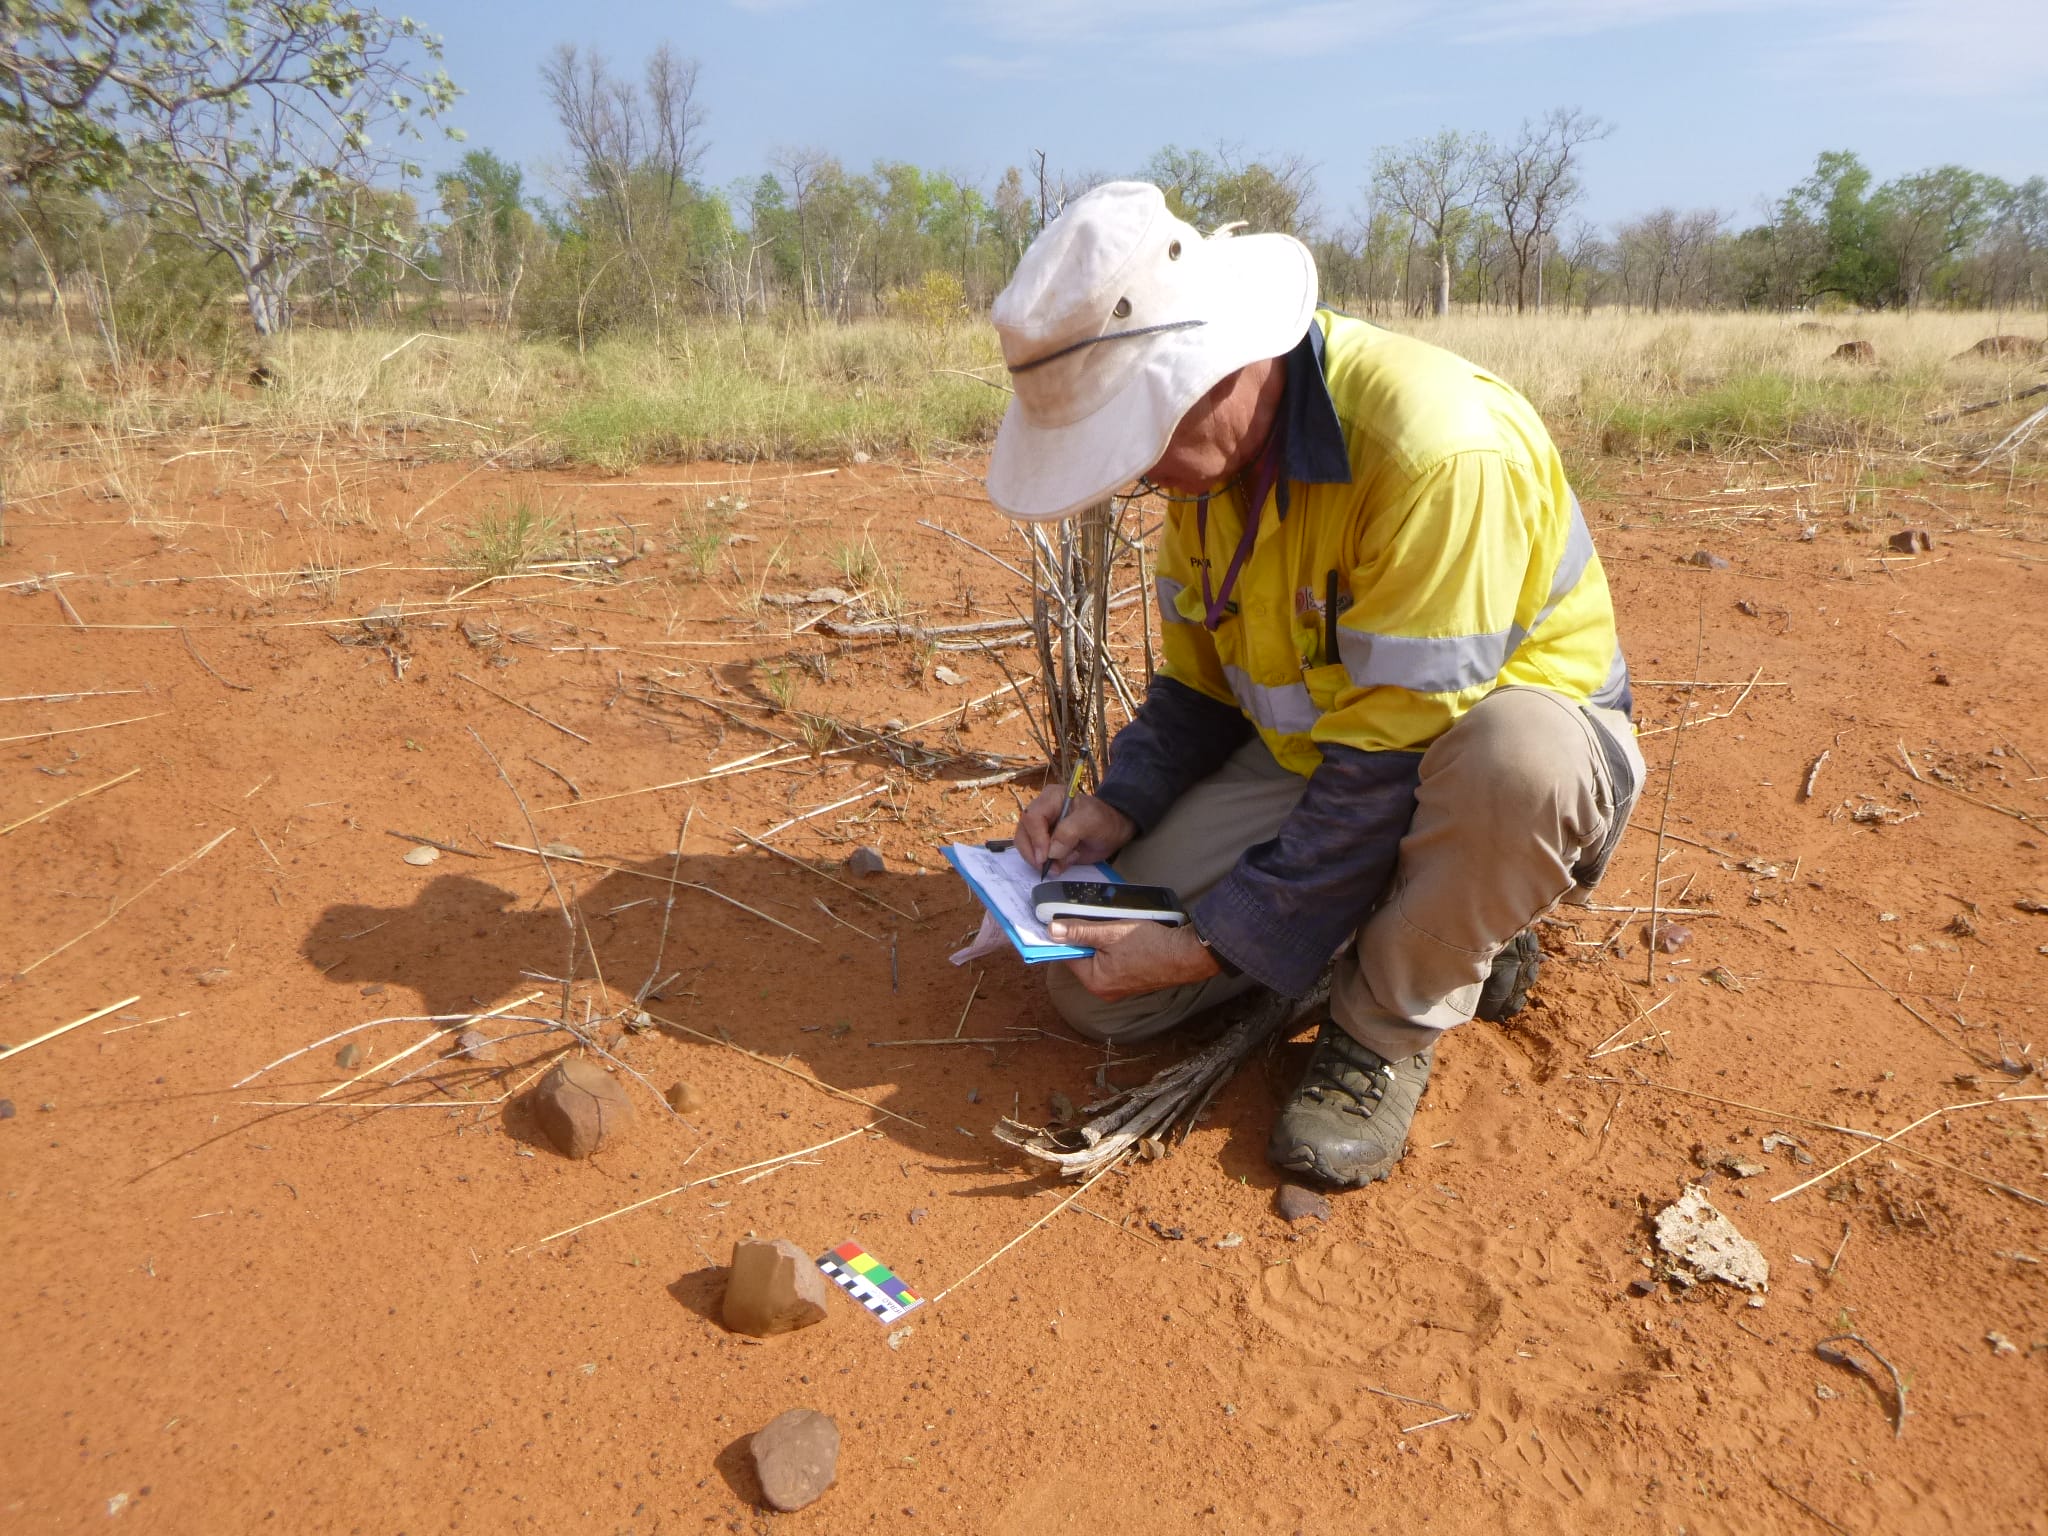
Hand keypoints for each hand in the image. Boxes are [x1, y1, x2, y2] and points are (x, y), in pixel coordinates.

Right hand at [1013, 789, 1134, 874]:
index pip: (1032, 817)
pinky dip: (1050, 865)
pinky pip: (1037, 858)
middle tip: (1050, 867)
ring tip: (1066, 861)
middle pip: (1023, 834)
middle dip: (1035, 854)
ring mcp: (1041, 830)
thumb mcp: (1091, 821)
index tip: (1046, 857)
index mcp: (1050, 798)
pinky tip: (1067, 861)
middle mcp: (1041, 812)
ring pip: (1026, 848)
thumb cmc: (1104, 820)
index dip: (1036, 839)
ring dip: (1043, 862)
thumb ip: (1069, 832)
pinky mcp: (1045, 845)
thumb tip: (1051, 852)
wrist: (1114, 831)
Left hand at [1048, 919, 1219, 1000]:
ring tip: (1117, 928)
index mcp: (1095, 982)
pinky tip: (1127, 938)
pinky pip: (1113, 963)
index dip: (1067, 936)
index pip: (1068, 956)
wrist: (1185, 955)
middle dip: (1088, 938)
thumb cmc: (1151, 945)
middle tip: (1101, 922)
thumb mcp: (1110, 932)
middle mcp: (1104, 990)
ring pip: (1099, 958)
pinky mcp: (1131, 981)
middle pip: (1083, 958)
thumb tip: (1052, 931)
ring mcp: (1119, 987)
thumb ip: (1080, 931)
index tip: (1067, 920)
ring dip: (1102, 942)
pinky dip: (1115, 949)